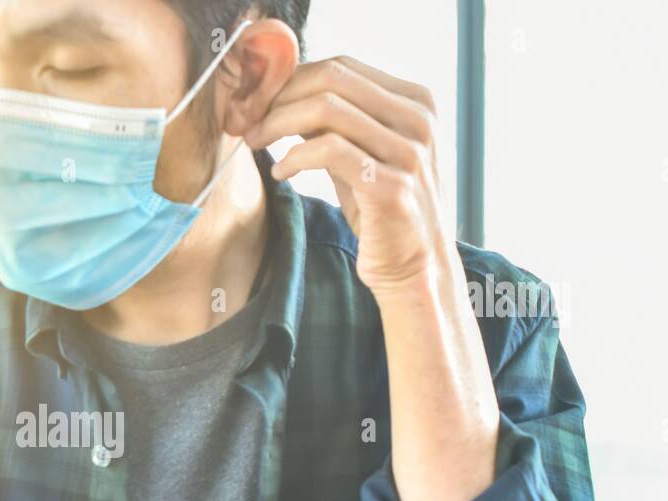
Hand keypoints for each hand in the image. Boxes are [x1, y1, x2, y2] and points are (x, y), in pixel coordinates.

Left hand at [244, 55, 459, 297]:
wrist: (415, 267)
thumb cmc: (382, 210)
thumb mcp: (362, 154)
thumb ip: (335, 122)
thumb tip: (284, 93)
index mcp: (417, 102)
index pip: (342, 67)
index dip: (292, 79)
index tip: (260, 102)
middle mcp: (418, 120)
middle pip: (332, 79)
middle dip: (280, 96)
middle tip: (249, 119)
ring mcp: (409, 152)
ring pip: (326, 110)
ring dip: (278, 123)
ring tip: (255, 141)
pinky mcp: (390, 186)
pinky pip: (328, 152)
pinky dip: (294, 157)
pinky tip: (279, 172)